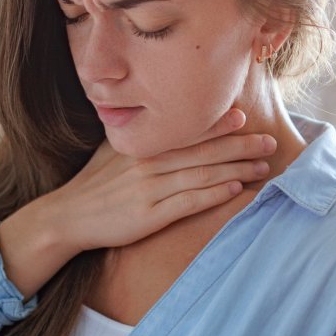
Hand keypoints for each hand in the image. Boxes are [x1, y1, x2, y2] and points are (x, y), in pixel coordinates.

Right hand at [48, 107, 276, 253]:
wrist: (67, 217)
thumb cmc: (93, 185)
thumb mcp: (111, 152)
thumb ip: (138, 139)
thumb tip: (160, 125)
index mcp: (141, 146)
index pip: (185, 132)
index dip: (216, 124)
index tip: (243, 118)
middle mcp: (147, 163)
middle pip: (201, 151)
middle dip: (239, 145)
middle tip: (268, 141)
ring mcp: (149, 190)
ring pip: (201, 175)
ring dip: (236, 169)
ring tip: (262, 166)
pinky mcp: (149, 216)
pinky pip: (189, 202)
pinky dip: (214, 194)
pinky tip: (236, 190)